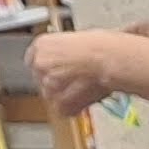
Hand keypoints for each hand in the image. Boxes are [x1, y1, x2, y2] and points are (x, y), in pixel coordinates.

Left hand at [29, 28, 148, 115]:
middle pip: (42, 79)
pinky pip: (63, 110)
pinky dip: (75, 108)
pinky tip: (85, 100)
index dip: (49, 67)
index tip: (58, 71)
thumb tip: (78, 51)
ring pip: (52, 96)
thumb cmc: (104, 44)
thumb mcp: (81, 38)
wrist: (112, 59)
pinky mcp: (59, 103)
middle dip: (58, 82)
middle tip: (76, 82)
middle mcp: (40, 64)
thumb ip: (71, 48)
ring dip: (66, 95)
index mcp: (41, 45)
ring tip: (84, 90)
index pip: (35, 60)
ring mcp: (47, 85)